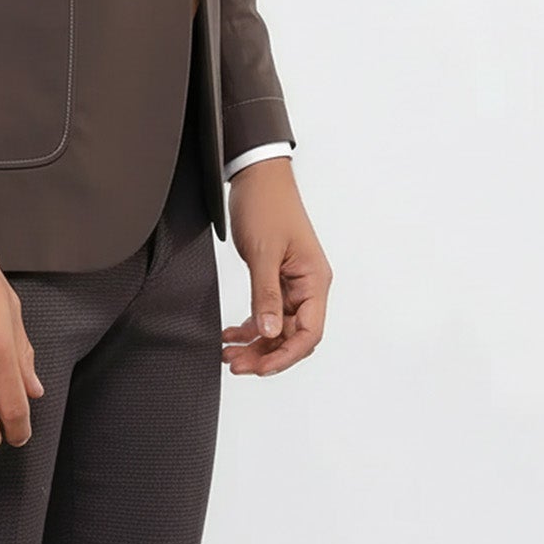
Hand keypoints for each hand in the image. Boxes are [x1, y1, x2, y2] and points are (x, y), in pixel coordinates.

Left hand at [221, 158, 331, 377]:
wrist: (256, 176)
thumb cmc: (267, 205)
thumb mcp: (263, 252)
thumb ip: (265, 294)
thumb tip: (268, 333)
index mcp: (314, 280)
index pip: (309, 332)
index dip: (286, 355)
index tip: (260, 367)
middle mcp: (307, 286)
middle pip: (292, 335)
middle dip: (265, 354)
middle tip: (235, 364)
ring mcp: (291, 283)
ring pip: (276, 328)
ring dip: (255, 343)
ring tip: (228, 354)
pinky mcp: (275, 278)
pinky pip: (266, 312)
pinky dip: (250, 326)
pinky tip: (230, 334)